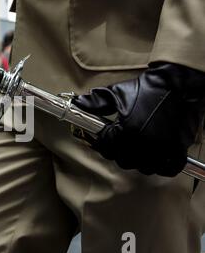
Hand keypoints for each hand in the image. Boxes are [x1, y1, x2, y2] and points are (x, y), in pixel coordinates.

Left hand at [72, 63, 204, 176]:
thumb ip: (94, 102)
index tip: (103, 135)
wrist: (178, 83)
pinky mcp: (177, 150)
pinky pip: (166, 169)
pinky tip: (154, 156)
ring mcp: (162, 149)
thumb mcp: (116, 93)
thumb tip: (76, 104)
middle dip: (116, 151)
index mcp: (127, 130)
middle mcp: (144, 143)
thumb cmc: (146, 88)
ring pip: (142, 167)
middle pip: (121, 160)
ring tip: (134, 147)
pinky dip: (159, 166)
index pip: (105, 147)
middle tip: (117, 140)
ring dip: (136, 160)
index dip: (100, 141)